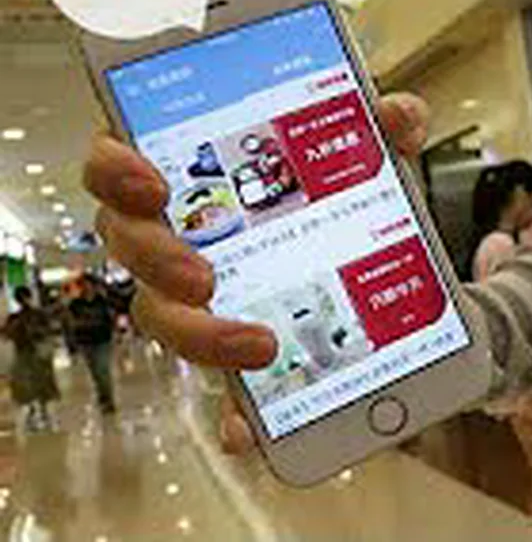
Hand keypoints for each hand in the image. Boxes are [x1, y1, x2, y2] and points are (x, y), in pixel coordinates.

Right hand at [84, 93, 430, 453]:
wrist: (388, 262)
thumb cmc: (340, 195)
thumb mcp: (366, 153)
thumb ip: (381, 126)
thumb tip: (399, 116)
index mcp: (190, 178)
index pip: (118, 163)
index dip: (116, 170)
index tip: (152, 182)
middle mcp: (177, 238)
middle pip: (130, 248)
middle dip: (158, 262)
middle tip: (203, 277)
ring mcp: (200, 302)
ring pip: (165, 322)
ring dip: (201, 336)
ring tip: (259, 343)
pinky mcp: (239, 357)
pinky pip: (223, 397)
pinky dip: (236, 417)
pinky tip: (253, 430)